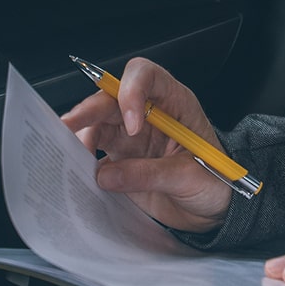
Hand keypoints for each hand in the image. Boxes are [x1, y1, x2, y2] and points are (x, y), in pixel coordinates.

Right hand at [59, 57, 232, 233]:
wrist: (214, 209)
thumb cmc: (215, 182)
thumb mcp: (191, 177)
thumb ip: (151, 174)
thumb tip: (107, 175)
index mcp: (174, 103)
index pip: (146, 76)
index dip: (132, 91)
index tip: (132, 124)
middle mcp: (148, 114)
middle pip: (111, 99)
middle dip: (88, 111)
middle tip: (68, 126)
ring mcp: (131, 136)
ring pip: (97, 125)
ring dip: (81, 138)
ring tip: (72, 157)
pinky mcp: (120, 160)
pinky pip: (95, 155)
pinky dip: (81, 162)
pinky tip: (76, 172)